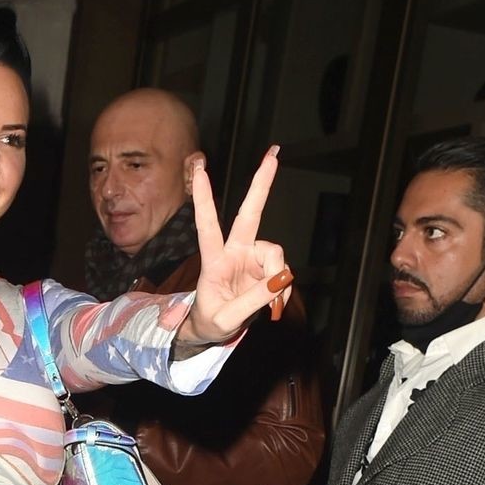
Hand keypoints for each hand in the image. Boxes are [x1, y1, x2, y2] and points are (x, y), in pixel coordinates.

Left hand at [179, 149, 293, 347]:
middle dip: (261, 184)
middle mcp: (234, 252)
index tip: (201, 171)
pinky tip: (275, 305)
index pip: (207, 226)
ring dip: (279, 279)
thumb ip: (252, 301)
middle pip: (249, 214)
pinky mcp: (266, 268)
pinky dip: (282, 291)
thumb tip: (280, 280)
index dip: (204, 199)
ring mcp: (251, 258)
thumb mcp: (226, 319)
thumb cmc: (211, 322)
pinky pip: (283, 273)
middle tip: (273, 154)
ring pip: (276, 253)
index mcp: (214, 261)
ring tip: (272, 305)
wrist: (214, 330)